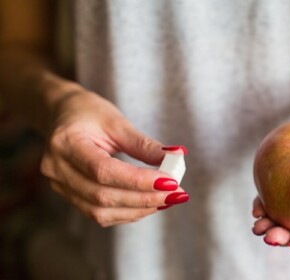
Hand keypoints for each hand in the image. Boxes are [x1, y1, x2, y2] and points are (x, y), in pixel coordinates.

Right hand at [40, 89, 188, 226]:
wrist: (62, 114)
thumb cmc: (89, 113)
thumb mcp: (117, 121)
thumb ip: (144, 144)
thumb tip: (176, 157)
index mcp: (66, 143)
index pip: (104, 170)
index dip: (139, 180)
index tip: (170, 182)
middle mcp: (57, 169)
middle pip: (103, 196)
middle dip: (144, 198)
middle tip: (176, 194)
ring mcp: (60, 186)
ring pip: (101, 211)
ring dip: (138, 209)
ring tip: (166, 200)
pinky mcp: (69, 196)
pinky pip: (99, 213)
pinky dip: (128, 212)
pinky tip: (149, 204)